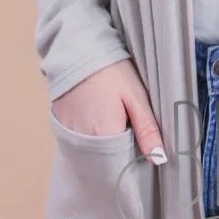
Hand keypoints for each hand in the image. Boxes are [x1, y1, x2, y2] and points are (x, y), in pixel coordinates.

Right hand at [50, 58, 167, 164]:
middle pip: (103, 165)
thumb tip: (159, 159)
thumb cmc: (110, 70)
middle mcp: (82, 140)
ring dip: (103, 152)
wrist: (77, 49)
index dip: (131, 167)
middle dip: (118, 160)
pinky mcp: (59, 125)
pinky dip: (89, 142)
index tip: (140, 157)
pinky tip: (99, 127)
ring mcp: (68, 133)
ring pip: (89, 156)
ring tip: (116, 132)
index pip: (119, 168)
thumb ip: (147, 129)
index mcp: (105, 135)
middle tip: (130, 142)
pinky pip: (77, 145)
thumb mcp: (136, 96)